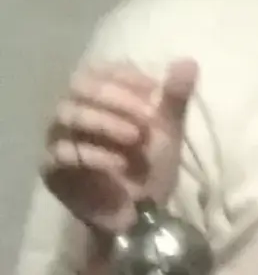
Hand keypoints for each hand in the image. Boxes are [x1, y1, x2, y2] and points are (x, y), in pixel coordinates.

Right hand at [43, 57, 197, 238]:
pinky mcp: (52, 169)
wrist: (142, 213)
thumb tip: (189, 61)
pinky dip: (93, 155)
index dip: (128, 78)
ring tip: (135, 138)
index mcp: (95, 95)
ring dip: (105, 122)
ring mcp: (58, 138)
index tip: (157, 95)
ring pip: (67, 114)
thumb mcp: (168, 131)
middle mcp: (71, 110)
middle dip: (116, 98)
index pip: (101, 70)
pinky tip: (118, 164)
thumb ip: (174, 98)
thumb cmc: (150, 166)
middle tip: (148, 118)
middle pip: (79, 85)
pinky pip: (62, 153)